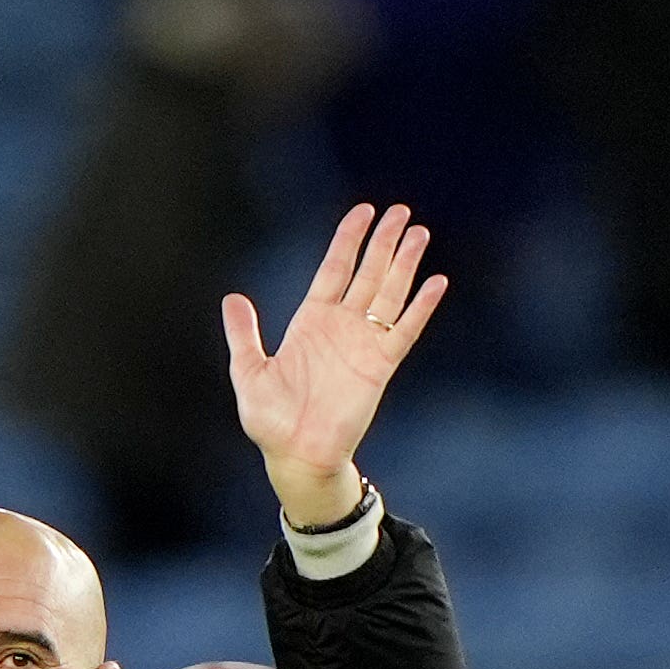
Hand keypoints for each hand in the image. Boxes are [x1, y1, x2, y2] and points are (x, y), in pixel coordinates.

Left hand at [223, 202, 443, 529]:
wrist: (297, 456)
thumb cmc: (270, 421)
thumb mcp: (248, 372)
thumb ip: (244, 334)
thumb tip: (233, 299)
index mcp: (311, 321)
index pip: (335, 268)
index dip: (349, 239)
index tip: (364, 212)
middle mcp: (341, 327)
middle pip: (368, 273)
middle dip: (384, 242)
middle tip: (401, 212)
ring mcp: (363, 344)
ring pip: (389, 293)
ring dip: (404, 263)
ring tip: (419, 233)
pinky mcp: (380, 366)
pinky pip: (405, 330)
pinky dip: (421, 306)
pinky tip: (436, 282)